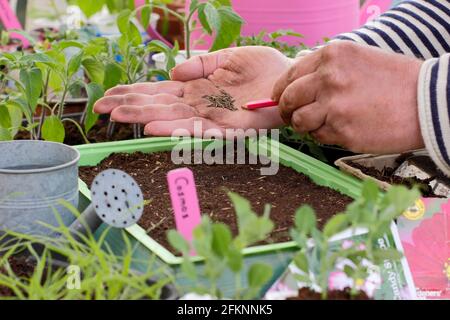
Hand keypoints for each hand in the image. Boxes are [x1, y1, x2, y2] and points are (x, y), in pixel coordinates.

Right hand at [94, 46, 292, 135]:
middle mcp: (198, 105)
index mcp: (196, 88)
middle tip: (101, 109)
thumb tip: (173, 70)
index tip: (107, 97)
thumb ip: (201, 63)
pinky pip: (197, 130)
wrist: (289, 78)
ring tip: (119, 117)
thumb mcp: (227, 57)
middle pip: (157, 106)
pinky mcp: (228, 129)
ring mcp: (211, 117)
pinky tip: (153, 127)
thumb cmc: (261, 68)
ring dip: (144, 118)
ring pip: (171, 119)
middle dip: (129, 107)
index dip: (132, 94)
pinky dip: (174, 130)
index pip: (157, 92)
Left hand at [272, 41, 424, 153]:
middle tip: (292, 118)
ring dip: (305, 126)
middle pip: (287, 99)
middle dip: (286, 111)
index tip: (279, 100)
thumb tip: (296, 82)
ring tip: (322, 124)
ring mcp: (334, 105)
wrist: (426, 102)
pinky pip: (318, 136)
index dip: (279, 92)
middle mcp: (328, 78)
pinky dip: (324, 136)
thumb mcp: (358, 59)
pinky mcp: (341, 130)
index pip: (289, 76)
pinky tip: (342, 129)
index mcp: (332, 56)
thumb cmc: (394, 81)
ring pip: (299, 121)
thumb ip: (325, 68)